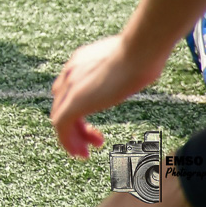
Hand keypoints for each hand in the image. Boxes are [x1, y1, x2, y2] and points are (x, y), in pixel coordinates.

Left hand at [49, 34, 167, 158]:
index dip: (79, 106)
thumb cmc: (143, 54)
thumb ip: (126, 66)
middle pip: (62, 103)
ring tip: (86, 153)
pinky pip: (61, 126)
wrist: (137, 53)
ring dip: (72, 137)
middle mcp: (70, 72)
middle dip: (76, 124)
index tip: (95, 119)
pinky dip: (68, 141)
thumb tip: (145, 67)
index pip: (69, 87)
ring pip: (60, 117)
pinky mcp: (73, 102)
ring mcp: (70, 87)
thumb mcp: (130, 59)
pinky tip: (81, 153)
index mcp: (81, 61)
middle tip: (94, 139)